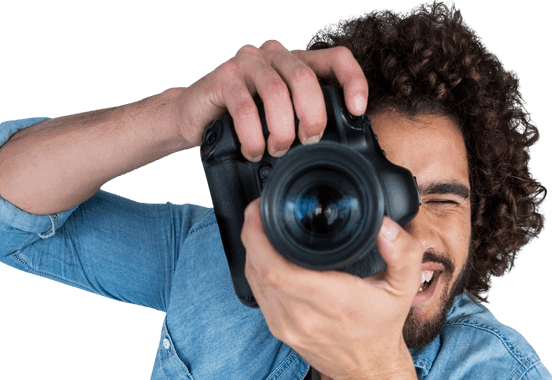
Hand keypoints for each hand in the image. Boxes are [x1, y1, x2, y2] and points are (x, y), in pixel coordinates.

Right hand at [174, 39, 367, 155]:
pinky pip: (244, 108)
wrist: (195, 115)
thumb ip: (303, 122)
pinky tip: (254, 151)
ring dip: (281, 129)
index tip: (357, 111)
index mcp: (296, 62)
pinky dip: (253, 136)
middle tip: (308, 143)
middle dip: (311, 116)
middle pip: (305, 77)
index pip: (335, 57)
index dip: (352, 81)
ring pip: (275, 91)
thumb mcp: (280, 120)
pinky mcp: (223, 78)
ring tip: (277, 150)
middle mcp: (274, 56)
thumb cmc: (242, 121)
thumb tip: (335, 149)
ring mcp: (247, 63)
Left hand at [240, 198, 424, 379]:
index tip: (263, 210)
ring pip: (253, 280)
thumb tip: (385, 226)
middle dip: (252, 234)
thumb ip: (403, 252)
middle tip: (260, 210)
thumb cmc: (381, 327)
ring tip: (260, 226)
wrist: (367, 369)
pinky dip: (256, 269)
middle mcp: (303, 316)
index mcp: (332, 301)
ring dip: (252, 250)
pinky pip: (258, 293)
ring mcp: (287, 325)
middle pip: (259, 270)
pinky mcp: (278, 329)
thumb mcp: (405, 287)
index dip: (260, 236)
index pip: (277, 269)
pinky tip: (263, 253)